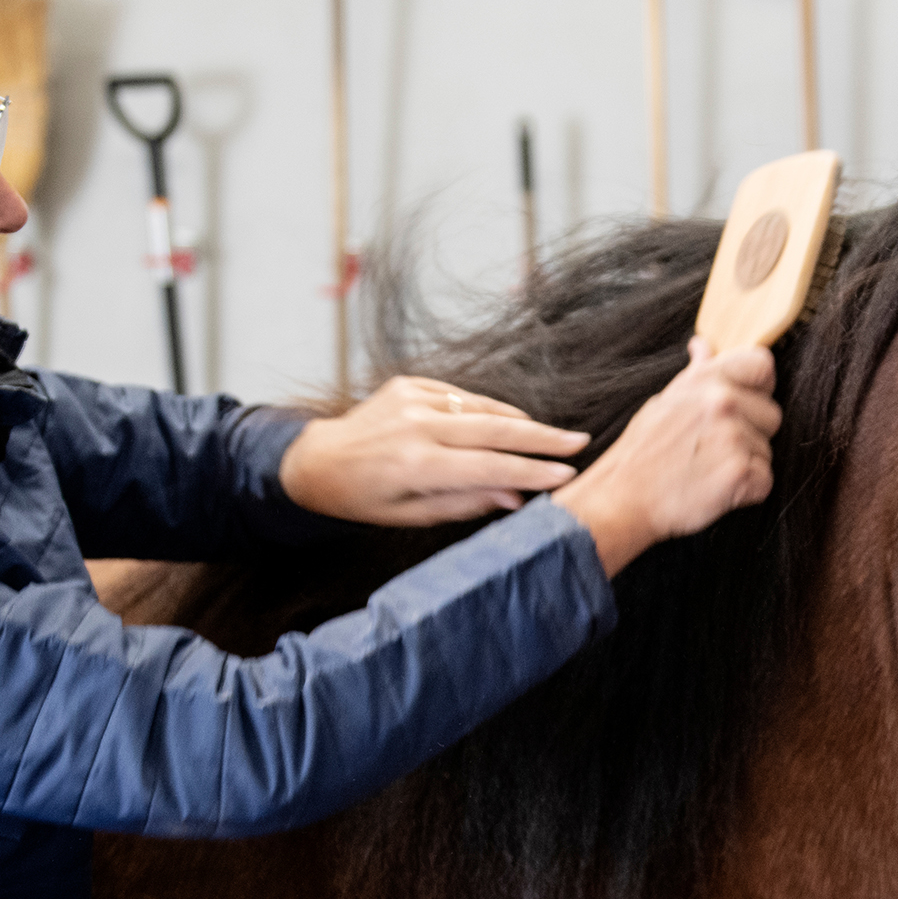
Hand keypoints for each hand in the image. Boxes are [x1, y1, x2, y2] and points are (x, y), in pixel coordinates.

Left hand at [280, 376, 589, 525]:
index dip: (533, 471)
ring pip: (483, 408)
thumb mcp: (413, 513)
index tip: (567, 475)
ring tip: (551, 435)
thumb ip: (466, 502)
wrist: (318, 460)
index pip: (490, 466)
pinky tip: (506, 423)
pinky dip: (486, 410)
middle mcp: (417, 426)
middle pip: (496, 429)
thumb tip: (516, 496)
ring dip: (519, 422)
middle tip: (579, 441)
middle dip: (542, 437)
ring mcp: (414, 399)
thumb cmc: (366, 498)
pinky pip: (462, 396)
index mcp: (417, 464)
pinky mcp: (411, 384)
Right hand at [552, 337, 779, 575]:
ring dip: (745, 464)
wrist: (623, 497)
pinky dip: (746, 491)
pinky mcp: (741, 474)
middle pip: (772, 415)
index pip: (762, 365)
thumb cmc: (643, 453)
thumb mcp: (665, 401)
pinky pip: (764, 481)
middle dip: (752, 433)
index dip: (761, 387)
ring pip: (767, 451)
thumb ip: (696, 375)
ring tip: (708, 468)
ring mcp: (734, 438)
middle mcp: (724, 402)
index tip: (749, 403)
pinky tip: (716, 488)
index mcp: (707, 380)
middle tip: (715, 448)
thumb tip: (704, 346)